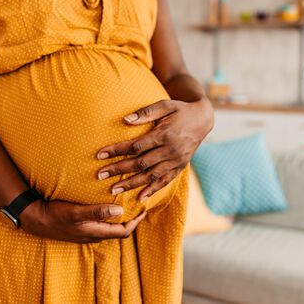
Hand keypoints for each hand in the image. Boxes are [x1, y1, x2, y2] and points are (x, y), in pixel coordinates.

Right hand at [20, 199, 146, 243]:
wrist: (36, 219)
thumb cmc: (55, 215)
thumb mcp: (76, 212)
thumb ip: (97, 212)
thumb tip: (119, 211)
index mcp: (96, 232)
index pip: (124, 232)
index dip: (136, 221)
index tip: (144, 209)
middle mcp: (94, 235)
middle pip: (119, 230)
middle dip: (131, 219)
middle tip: (139, 204)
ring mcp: (87, 232)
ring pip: (110, 227)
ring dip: (120, 217)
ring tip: (127, 203)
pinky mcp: (81, 227)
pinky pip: (101, 223)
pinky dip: (109, 216)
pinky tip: (108, 205)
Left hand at [96, 98, 213, 201]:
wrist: (203, 119)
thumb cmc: (180, 110)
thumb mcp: (165, 105)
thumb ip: (145, 113)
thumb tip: (125, 120)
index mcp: (164, 135)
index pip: (136, 146)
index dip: (117, 151)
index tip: (100, 155)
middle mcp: (170, 151)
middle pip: (140, 163)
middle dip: (119, 170)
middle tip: (100, 175)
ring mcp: (176, 161)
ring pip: (151, 176)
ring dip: (131, 184)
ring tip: (114, 189)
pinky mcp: (180, 167)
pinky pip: (165, 181)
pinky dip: (153, 190)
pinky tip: (140, 198)